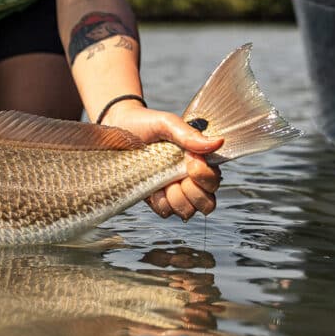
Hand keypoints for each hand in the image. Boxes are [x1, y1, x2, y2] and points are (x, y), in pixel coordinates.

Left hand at [103, 103, 222, 221]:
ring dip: (177, 199)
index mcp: (197, 161)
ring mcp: (172, 191)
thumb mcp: (166, 123)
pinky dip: (160, 202)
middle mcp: (188, 179)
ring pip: (188, 211)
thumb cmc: (144, 124)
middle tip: (178, 175)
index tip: (191, 162)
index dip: (206, 177)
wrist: (115, 129)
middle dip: (195, 193)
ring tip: (163, 181)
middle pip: (207, 203)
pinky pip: (165, 212)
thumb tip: (219, 142)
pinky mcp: (155, 199)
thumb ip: (190, 135)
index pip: (214, 181)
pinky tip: (152, 187)